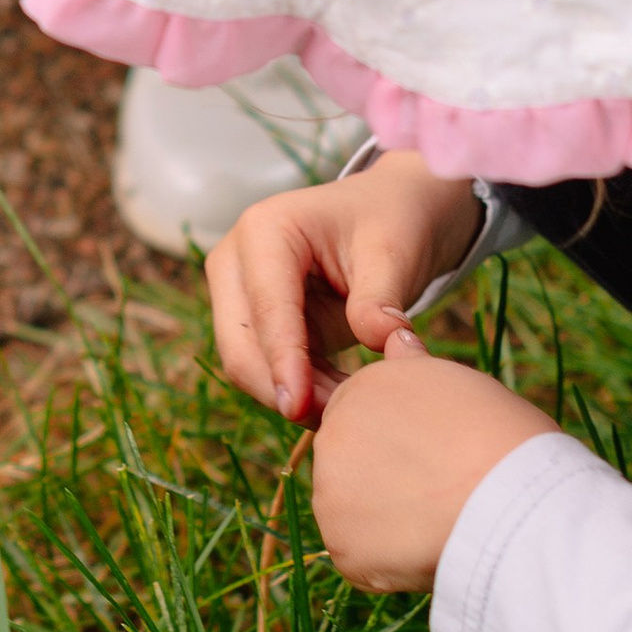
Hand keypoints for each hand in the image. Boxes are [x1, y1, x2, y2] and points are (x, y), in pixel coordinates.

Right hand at [207, 151, 486, 422]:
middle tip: (340, 419)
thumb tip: (380, 343)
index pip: (266, 308)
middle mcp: (237, 260)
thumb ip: (380, 300)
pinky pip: (268, 368)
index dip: (283, 361)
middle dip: (283, 388)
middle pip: (240, 344)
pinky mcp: (256, 321)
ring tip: (351, 408)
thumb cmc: (392, 221)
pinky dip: (303, 390)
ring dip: (295, 394)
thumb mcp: (394, 253)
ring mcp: (240, 292)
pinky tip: (342, 397)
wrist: (392, 211)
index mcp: (264, 230)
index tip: (302, 407)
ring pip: (247, 363)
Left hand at [308, 324, 556, 592]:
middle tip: (440, 491)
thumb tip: (397, 340)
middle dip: (387, 482)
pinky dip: (389, 564)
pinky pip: (360, 558)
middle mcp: (333, 434)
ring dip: (386, 523)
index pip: (366, 419)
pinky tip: (427, 549)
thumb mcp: (459, 384)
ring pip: (352, 513)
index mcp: (363, 388)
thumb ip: (415, 369)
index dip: (405, 446)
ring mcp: (329, 491)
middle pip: (351, 465)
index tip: (440, 458)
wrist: (509, 500)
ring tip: (439, 519)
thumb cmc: (502, 438)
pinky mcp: (339, 544)